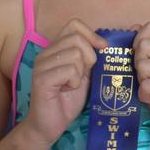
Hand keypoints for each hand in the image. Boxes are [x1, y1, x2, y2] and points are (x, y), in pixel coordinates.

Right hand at [23, 19, 104, 143]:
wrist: (50, 125)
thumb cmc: (68, 99)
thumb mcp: (85, 74)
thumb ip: (92, 57)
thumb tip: (108, 42)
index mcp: (55, 49)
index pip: (74, 24)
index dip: (92, 34)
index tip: (102, 48)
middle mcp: (45, 53)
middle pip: (77, 38)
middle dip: (89, 56)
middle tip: (83, 74)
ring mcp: (41, 65)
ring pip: (75, 54)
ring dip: (81, 72)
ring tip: (72, 84)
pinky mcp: (41, 79)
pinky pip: (69, 70)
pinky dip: (74, 82)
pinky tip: (66, 90)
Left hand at [134, 22, 149, 146]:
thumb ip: (144, 51)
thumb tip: (133, 27)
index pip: (149, 29)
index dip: (138, 44)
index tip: (144, 61)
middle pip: (143, 47)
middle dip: (138, 66)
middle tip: (149, 80)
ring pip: (143, 66)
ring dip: (141, 83)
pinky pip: (147, 85)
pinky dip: (145, 96)